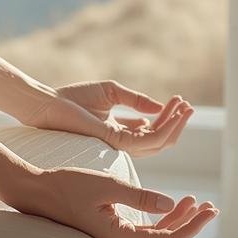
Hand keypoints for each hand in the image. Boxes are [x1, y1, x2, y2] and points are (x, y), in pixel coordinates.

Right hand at [12, 164, 217, 237]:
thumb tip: (170, 204)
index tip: (210, 210)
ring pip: (155, 235)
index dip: (193, 226)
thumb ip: (140, 196)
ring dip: (177, 219)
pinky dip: (159, 217)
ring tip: (195, 201)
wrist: (34, 191)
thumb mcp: (105, 185)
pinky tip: (169, 203)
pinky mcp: (109, 231)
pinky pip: (142, 230)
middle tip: (210, 205)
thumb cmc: (66, 185)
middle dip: (191, 223)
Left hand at [20, 80, 193, 158]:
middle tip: (188, 107)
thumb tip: (159, 107)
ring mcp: (119, 145)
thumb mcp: (110, 92)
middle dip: (176, 124)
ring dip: (175, 125)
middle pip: (158, 140)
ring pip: (158, 143)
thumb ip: (135, 99)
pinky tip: (172, 114)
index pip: (151, 131)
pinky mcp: (115, 141)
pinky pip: (148, 140)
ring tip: (186, 108)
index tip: (180, 101)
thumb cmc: (73, 97)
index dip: (168, 117)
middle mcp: (122, 143)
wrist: (49, 104)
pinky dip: (164, 128)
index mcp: (120, 132)